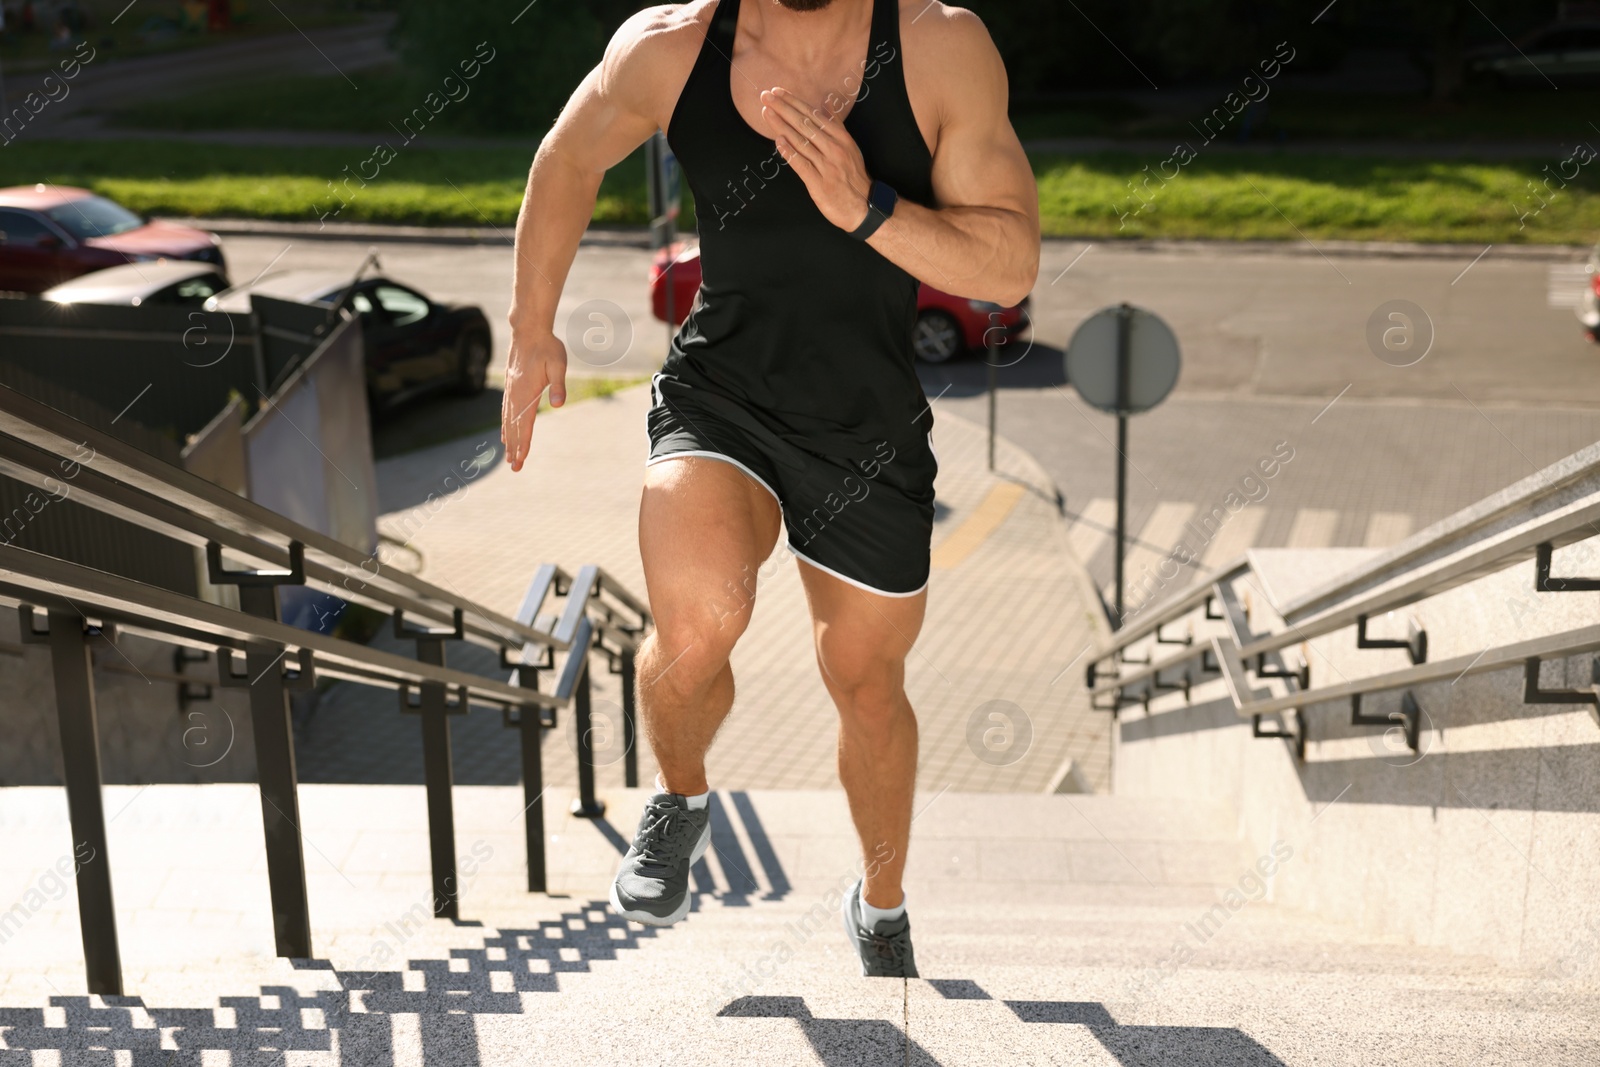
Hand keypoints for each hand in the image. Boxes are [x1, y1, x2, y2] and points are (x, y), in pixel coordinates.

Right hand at [500, 331, 566, 471]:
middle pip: (514, 426)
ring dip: (509, 440)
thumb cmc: (548, 347)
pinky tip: (504, 434)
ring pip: (507, 421)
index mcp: (526, 392)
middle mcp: (515, 394)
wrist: (529, 330)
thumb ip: (559, 385)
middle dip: (515, 448)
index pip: (524, 423)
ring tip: (509, 456)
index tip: (521, 458)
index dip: (523, 441)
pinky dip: (504, 425)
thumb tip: (559, 404)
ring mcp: (510, 390)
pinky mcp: (510, 386)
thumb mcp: (558, 364)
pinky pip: (505, 411)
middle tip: (515, 468)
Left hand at [761, 87, 872, 231]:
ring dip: (782, 126)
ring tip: (766, 112)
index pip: (814, 115)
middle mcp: (834, 149)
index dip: (794, 102)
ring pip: (801, 141)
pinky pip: (801, 164)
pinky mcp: (819, 184)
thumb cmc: (853, 176)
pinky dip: (789, 152)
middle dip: (784, 108)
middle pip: (805, 124)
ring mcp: (826, 166)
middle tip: (766, 96)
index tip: (778, 92)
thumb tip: (826, 102)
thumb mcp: (849, 146)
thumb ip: (836, 124)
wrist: (864, 207)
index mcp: (841, 138)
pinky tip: (778, 141)